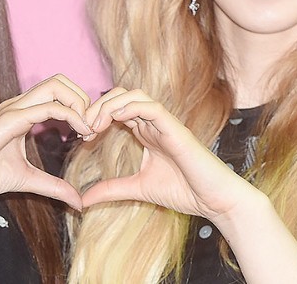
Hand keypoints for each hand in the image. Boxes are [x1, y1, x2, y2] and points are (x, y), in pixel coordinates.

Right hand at [0, 74, 93, 209]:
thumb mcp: (27, 180)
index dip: (79, 108)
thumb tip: (77, 202)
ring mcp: (14, 108)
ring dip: (79, 103)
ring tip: (87, 129)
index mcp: (22, 112)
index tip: (89, 134)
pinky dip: (70, 115)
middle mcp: (18, 104)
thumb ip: (53, 187)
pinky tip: (80, 133)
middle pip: (60, 81)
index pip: (57, 93)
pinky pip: (47, 107)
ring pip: (56, 85)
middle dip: (83, 99)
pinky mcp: (10, 118)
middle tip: (92, 127)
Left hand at [82, 88, 257, 221]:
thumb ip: (112, 190)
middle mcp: (154, 123)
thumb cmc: (185, 192)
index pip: (116, 110)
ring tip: (95, 124)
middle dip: (98, 106)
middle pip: (121, 96)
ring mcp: (166, 123)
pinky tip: (115, 119)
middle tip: (83, 127)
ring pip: (134, 95)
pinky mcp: (176, 129)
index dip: (96, 116)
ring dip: (110, 104)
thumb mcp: (138, 189)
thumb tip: (83, 199)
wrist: (214, 201)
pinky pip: (151, 107)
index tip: (82, 135)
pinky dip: (130, 108)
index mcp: (146, 132)